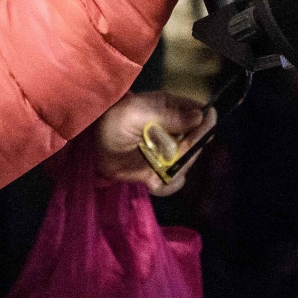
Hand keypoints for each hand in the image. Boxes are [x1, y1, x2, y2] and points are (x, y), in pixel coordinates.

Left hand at [96, 91, 214, 194]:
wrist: (93, 147)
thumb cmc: (113, 121)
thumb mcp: (136, 112)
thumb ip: (168, 115)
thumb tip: (199, 116)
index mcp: (173, 111)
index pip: (200, 117)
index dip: (204, 126)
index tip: (203, 131)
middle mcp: (175, 133)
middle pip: (196, 145)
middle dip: (186, 153)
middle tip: (166, 155)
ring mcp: (168, 153)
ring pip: (186, 165)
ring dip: (175, 170)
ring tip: (156, 168)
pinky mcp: (159, 172)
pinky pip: (173, 183)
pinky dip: (166, 186)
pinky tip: (152, 183)